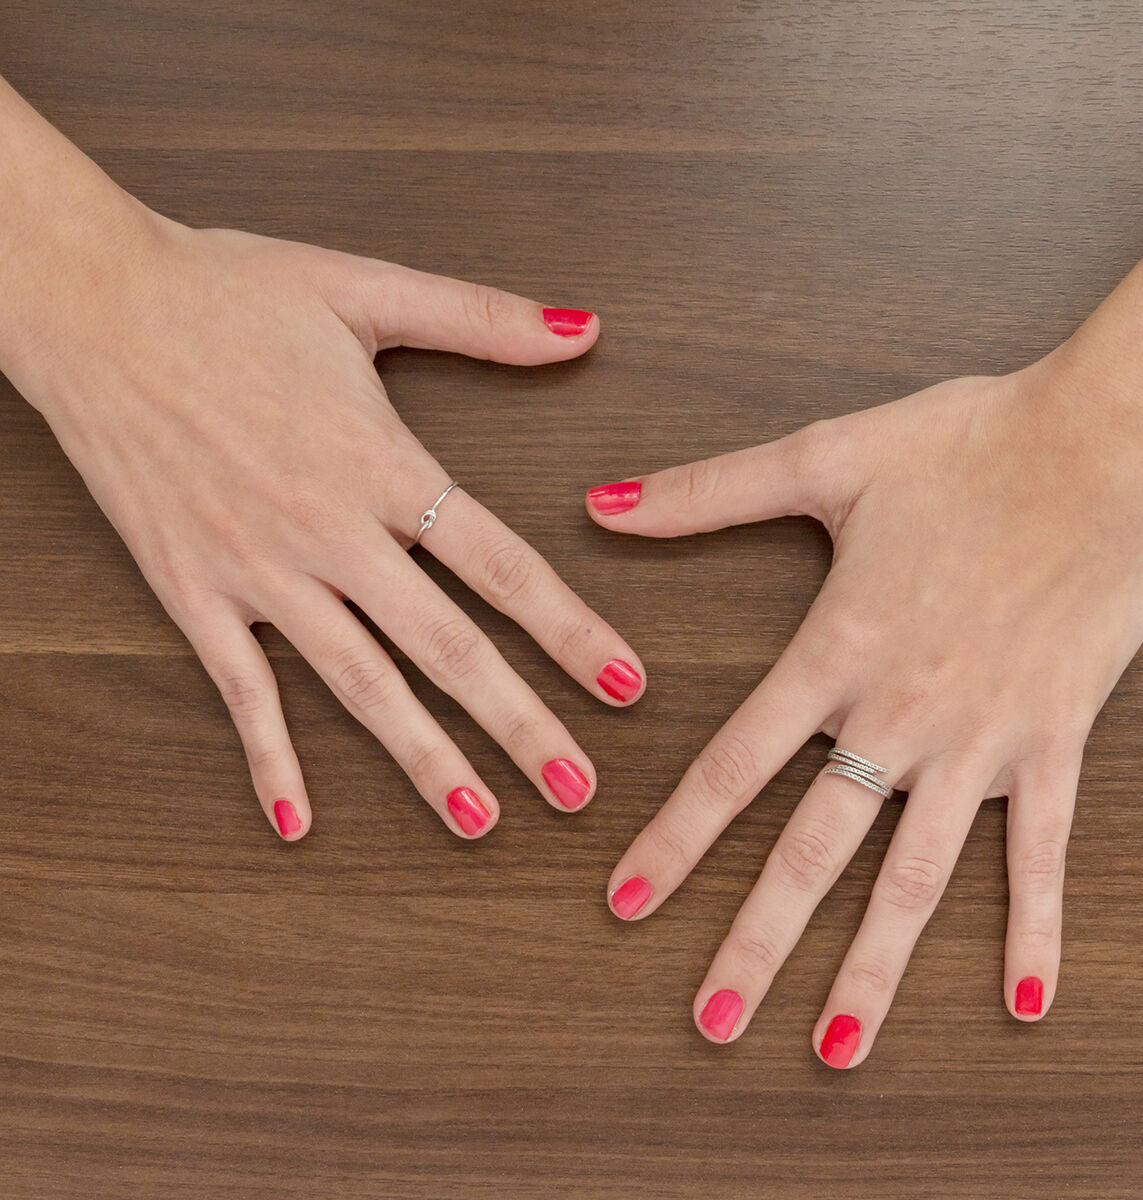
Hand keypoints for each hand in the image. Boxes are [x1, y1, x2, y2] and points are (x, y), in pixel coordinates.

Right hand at [12, 209, 644, 840]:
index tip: (627, 686)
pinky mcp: (193, 591)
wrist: (90, 305)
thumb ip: (482, 319)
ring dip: (425, 759)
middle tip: (577, 789)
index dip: (571, 630)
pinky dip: (270, 759)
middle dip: (519, 724)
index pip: (501, 564)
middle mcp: (330, 530)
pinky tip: (298, 824)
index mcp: (383, 462)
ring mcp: (260, 570)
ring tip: (481, 822)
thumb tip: (584, 329)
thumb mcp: (364, 287)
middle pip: (445, 646)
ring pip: (358, 684)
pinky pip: (241, 690)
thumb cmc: (226, 293)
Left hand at [590, 360, 1142, 1066]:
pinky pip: (1040, 852)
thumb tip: (602, 503)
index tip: (628, 903)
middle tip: (712, 1024)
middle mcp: (901, 713)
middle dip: (756, 942)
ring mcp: (982, 739)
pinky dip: (1032, 927)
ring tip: (835, 1048)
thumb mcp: (823, 456)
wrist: (1102, 443)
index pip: (733, 768)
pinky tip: (1022, 1001)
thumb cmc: (967, 443)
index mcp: (837, 650)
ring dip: (873, 968)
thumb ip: (706, 492)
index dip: (673, 840)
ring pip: (916, 877)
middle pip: (813, 851)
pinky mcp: (1054, 740)